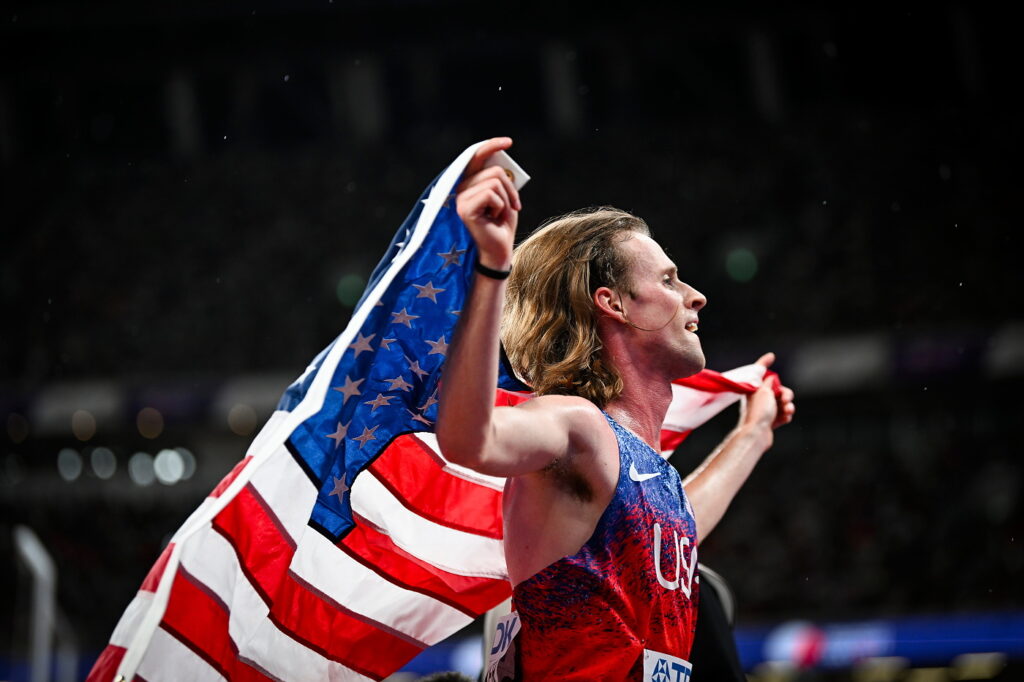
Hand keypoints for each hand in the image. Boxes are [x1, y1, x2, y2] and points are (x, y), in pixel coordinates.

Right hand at [456, 137, 521, 269]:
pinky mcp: (464, 208)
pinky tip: (493, 219)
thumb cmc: (501, 225)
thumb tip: (503, 163)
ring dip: (506, 199)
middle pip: (494, 170)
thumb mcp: (505, 197)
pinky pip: (492, 194)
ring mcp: (460, 198)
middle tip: (511, 207)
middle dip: (510, 189)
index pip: (476, 157)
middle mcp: (461, 188)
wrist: (499, 251)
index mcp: (469, 184)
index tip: (508, 142)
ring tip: (498, 215)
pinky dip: (500, 206)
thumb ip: (501, 180)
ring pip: (494, 181)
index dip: (491, 146)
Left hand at [739, 352, 795, 430]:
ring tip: (787, 411)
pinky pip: (782, 414)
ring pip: (782, 403)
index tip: (771, 356)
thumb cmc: (758, 412)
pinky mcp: (769, 421)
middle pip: (777, 390)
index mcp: (754, 389)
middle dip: (786, 394)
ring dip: (788, 406)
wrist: (756, 434)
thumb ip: (769, 382)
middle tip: (785, 399)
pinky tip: (785, 418)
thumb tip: (771, 378)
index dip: (764, 363)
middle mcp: (758, 398)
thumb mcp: (764, 391)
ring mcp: (764, 410)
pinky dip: (785, 415)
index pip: (759, 372)